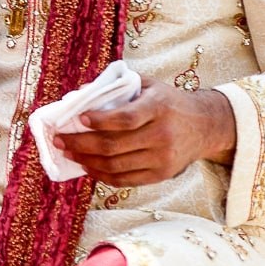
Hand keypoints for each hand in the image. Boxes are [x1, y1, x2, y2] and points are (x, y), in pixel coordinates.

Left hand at [55, 76, 236, 187]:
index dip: (100, 121)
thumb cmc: (168, 101)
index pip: (125, 118)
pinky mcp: (161, 174)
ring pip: (116, 165)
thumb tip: (79, 93)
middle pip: (114, 145)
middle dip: (80, 143)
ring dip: (86, 160)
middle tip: (59, 140)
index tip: (79, 119)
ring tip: (68, 153)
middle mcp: (162, 135)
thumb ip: (116, 86)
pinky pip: (126, 180)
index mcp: (158, 108)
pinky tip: (87, 167)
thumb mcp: (148, 85)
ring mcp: (162, 158)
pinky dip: (102, 175)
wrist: (205, 125)